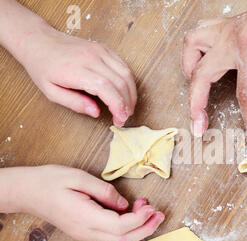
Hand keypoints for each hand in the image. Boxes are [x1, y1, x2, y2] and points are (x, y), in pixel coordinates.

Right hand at [0, 165, 163, 240]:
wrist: (26, 191)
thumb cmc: (49, 181)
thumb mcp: (78, 177)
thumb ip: (104, 191)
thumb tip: (124, 203)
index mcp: (85, 217)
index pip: (120, 226)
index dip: (140, 219)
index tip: (150, 206)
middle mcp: (86, 230)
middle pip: (123, 239)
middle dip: (146, 229)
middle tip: (160, 214)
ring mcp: (84, 233)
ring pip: (118, 239)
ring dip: (137, 227)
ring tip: (148, 209)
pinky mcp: (84, 230)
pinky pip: (110, 233)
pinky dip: (126, 225)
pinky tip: (131, 211)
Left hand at [17, 25, 136, 126]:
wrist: (39, 41)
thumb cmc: (43, 67)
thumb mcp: (51, 92)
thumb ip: (75, 103)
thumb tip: (96, 112)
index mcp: (76, 70)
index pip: (106, 88)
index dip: (118, 106)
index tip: (120, 119)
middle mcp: (91, 58)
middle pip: (120, 82)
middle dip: (127, 104)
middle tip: (124, 117)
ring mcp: (100, 51)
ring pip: (126, 74)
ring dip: (131, 93)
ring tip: (127, 107)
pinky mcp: (104, 49)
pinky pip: (123, 66)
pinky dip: (128, 82)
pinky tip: (125, 92)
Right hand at [183, 0, 246, 143]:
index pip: (246, 94)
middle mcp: (232, 38)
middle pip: (202, 75)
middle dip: (197, 105)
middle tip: (199, 127)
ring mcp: (226, 29)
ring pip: (191, 49)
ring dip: (190, 72)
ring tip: (196, 92)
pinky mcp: (227, 25)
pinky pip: (199, 34)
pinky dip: (195, 51)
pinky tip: (201, 62)